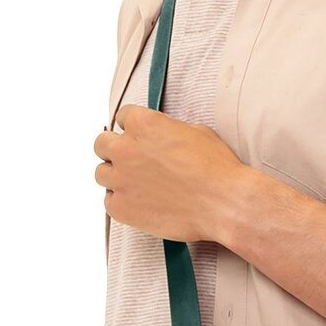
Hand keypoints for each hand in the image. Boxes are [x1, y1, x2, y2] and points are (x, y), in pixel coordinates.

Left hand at [96, 104, 247, 243]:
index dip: (133, 127)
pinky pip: (109, 202)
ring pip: (101, 174)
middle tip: (132, 161)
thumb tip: (163, 137)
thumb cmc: (217, 168)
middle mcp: (125, 149)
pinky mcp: (121, 208)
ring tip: (138, 185)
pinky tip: (141, 204)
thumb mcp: (197, 132)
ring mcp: (120, 180)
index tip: (139, 137)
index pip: (123, 116)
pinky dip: (122, 202)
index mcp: (143, 124)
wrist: (224, 204)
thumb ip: (169, 130)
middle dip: (115, 150)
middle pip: (101, 144)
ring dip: (116, 177)